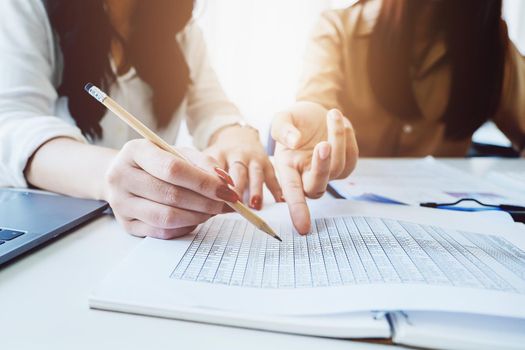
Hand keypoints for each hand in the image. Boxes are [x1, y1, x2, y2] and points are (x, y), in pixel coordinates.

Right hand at [103, 139, 238, 238]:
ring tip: (212, 211)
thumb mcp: (179, 153)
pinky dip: (185, 227)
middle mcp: (121, 176)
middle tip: (225, 204)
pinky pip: (162, 232)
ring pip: (167, 217)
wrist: (124, 174)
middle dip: (206, 202)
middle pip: (171, 195)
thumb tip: (226, 183)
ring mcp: (120, 203)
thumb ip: (203, 163)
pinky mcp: (126, 224)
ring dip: (198, 216)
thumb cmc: (157, 162)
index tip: (227, 190)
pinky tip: (195, 218)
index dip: (204, 182)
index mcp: (135, 151)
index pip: (173, 169)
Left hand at [205, 124, 282, 208]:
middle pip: (238, 171)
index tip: (217, 196)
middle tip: (236, 204)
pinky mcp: (266, 162)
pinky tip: (279, 201)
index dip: (218, 182)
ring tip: (255, 205)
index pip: (217, 168)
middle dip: (238, 187)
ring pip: (255, 173)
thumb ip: (205, 178)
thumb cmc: (220, 156)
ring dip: (256, 189)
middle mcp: (237, 154)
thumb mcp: (208, 159)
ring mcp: (253, 158)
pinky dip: (276, 189)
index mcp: (219, 154)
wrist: (238, 136)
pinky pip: (272, 176)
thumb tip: (203, 207)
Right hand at [272, 101, 357, 233]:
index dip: (297, 211)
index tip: (303, 228)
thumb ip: (282, 128)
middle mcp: (305, 176)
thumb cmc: (295, 119)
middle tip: (323, 144)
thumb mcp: (282, 117)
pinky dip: (348, 137)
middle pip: (317, 186)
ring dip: (338, 139)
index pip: (292, 194)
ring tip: (333, 114)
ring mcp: (327, 173)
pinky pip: (351, 158)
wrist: (314, 112)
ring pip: (337, 167)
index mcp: (287, 168)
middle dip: (322, 167)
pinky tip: (340, 123)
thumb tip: (293, 141)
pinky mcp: (344, 167)